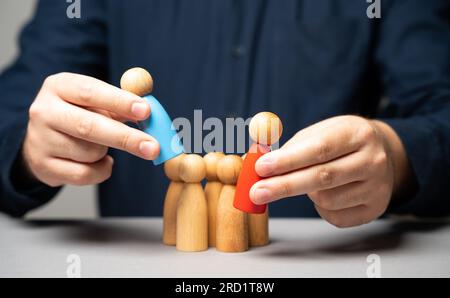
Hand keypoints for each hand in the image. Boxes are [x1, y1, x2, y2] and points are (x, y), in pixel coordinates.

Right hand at [23, 72, 159, 186]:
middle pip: (88, 126)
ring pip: (89, 152)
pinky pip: (84, 174)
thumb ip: (123, 105)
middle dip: (125, 138)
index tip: (146, 111)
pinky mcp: (43, 166)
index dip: (120, 101)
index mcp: (59, 86)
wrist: (45, 140)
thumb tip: (150, 112)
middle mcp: (44, 111)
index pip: (90, 92)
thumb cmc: (80, 115)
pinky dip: (101, 170)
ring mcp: (40, 140)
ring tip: (102, 145)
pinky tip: (100, 161)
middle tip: (153, 147)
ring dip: (106, 152)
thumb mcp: (97, 102)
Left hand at [250, 115, 411, 227]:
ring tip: (310, 180)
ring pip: (325, 199)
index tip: (261, 168)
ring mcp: (377, 187)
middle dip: (284, 186)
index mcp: (358, 134)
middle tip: (256, 192)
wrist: (383, 155)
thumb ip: (290, 148)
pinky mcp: (374, 209)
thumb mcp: (320, 133)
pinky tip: (327, 193)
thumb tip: (255, 164)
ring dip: (306, 193)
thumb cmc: (341, 142)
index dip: (288, 160)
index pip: (319, 149)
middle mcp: (373, 160)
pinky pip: (334, 216)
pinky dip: (321, 208)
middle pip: (322, 177)